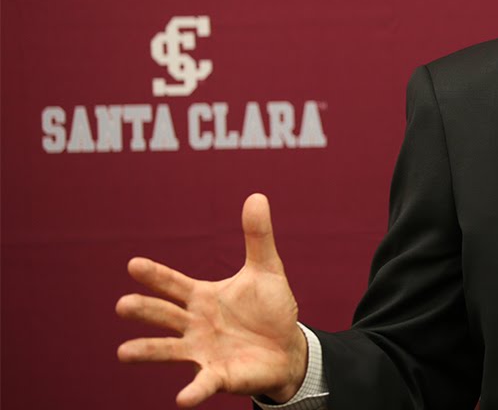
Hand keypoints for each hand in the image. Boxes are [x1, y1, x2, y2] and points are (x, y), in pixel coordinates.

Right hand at [116, 194, 308, 406]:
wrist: (288, 347)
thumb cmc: (269, 309)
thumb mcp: (266, 269)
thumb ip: (257, 237)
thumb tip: (256, 196)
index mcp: (202, 297)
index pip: (173, 284)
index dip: (155, 275)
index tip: (133, 264)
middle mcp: (195, 324)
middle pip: (164, 315)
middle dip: (145, 310)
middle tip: (122, 304)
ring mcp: (203, 351)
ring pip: (169, 350)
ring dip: (148, 351)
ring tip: (123, 353)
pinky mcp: (218, 375)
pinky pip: (202, 384)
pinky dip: (193, 391)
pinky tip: (182, 398)